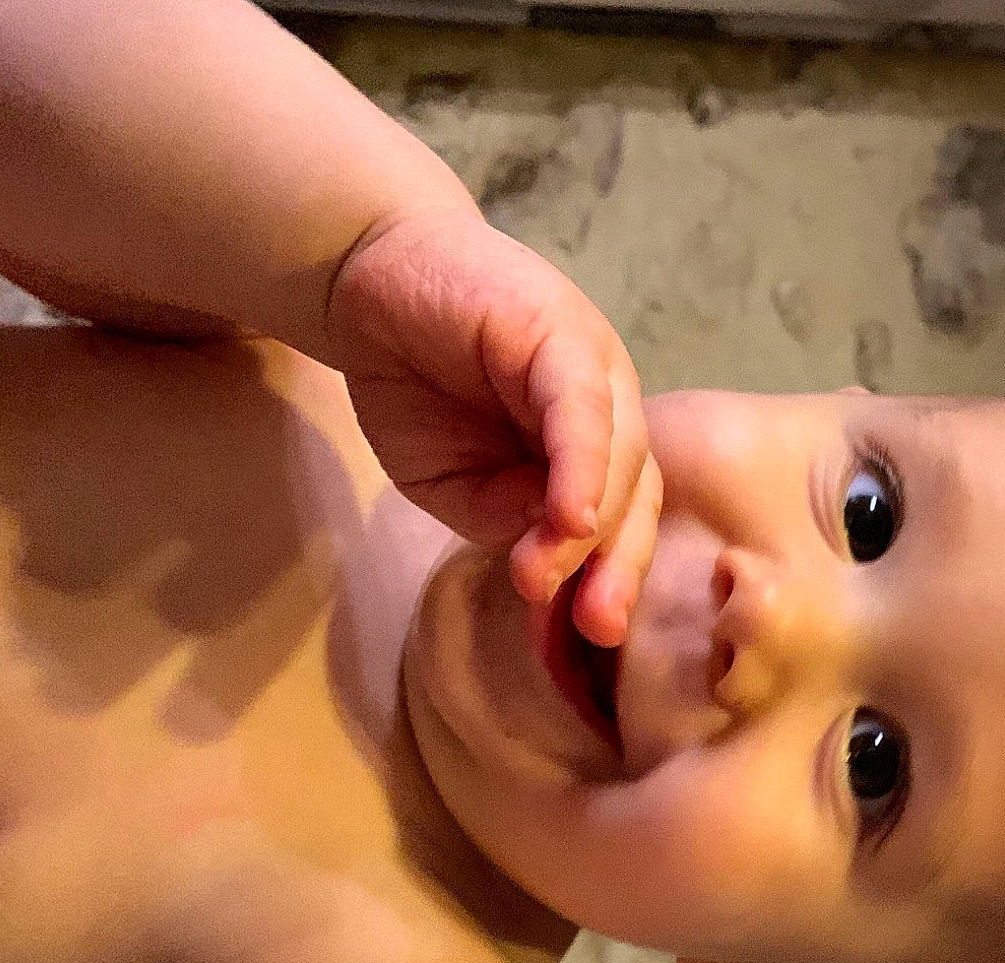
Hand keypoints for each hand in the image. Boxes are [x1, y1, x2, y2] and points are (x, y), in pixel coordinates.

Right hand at [324, 208, 659, 646]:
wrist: (368, 283)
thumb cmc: (419, 388)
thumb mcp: (457, 481)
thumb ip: (505, 517)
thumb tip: (547, 550)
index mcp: (596, 453)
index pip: (624, 525)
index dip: (612, 580)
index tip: (592, 638)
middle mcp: (611, 411)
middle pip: (637, 499)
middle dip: (619, 568)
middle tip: (598, 628)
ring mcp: (595, 369)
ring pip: (619, 459)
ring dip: (590, 528)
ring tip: (545, 579)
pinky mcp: (563, 333)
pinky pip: (582, 408)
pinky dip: (580, 465)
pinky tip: (568, 513)